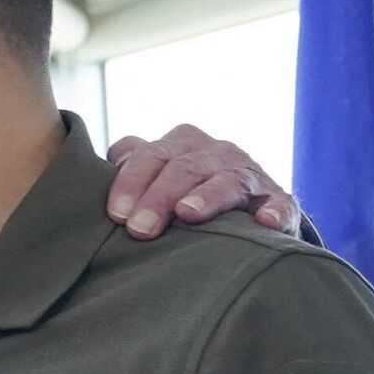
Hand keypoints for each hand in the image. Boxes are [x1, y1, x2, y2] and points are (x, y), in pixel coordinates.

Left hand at [105, 124, 300, 239]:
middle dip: (158, 197)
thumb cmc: (189, 194)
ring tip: (188, 213)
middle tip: (139, 229)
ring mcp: (250, 175)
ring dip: (207, 196)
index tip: (115, 213)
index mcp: (182, 145)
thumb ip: (131, 167)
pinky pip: (280, 204)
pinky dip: (274, 212)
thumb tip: (94, 169)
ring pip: (227, 180)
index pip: (150, 155)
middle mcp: (216, 153)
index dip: (130, 180)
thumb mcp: (160, 176)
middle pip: (183, 168)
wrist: (251, 212)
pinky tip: (264, 223)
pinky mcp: (279, 201)